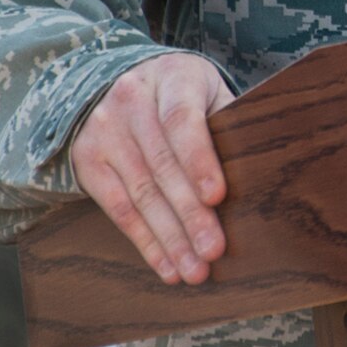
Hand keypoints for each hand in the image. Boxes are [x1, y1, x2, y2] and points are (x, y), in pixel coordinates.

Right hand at [71, 54, 233, 284]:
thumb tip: (259, 172)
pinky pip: (118, 208)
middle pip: (162, 165)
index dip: (199, 160)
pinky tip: (167, 265)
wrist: (116, 79)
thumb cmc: (182, 93)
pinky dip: (145, 241)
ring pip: (140, 192)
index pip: (182, 120)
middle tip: (213, 250)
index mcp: (172, 77)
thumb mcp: (207, 90)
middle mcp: (131, 99)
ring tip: (194, 270)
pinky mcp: (87, 159)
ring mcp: (104, 129)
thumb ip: (228, 122)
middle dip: (189, 214)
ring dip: (169, 238)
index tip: (217, 196)